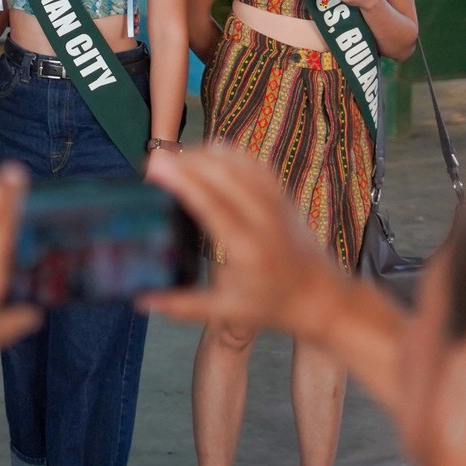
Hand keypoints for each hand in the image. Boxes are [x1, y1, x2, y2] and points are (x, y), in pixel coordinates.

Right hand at [141, 144, 342, 335]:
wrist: (325, 298)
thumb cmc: (275, 306)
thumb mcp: (227, 312)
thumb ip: (182, 306)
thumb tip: (141, 301)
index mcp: (247, 248)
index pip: (211, 204)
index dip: (182, 181)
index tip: (156, 168)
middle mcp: (264, 219)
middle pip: (222, 174)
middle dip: (185, 161)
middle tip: (154, 162)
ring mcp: (277, 203)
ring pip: (238, 162)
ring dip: (204, 154)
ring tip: (175, 159)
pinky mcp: (283, 196)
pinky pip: (254, 162)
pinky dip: (228, 153)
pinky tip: (207, 155)